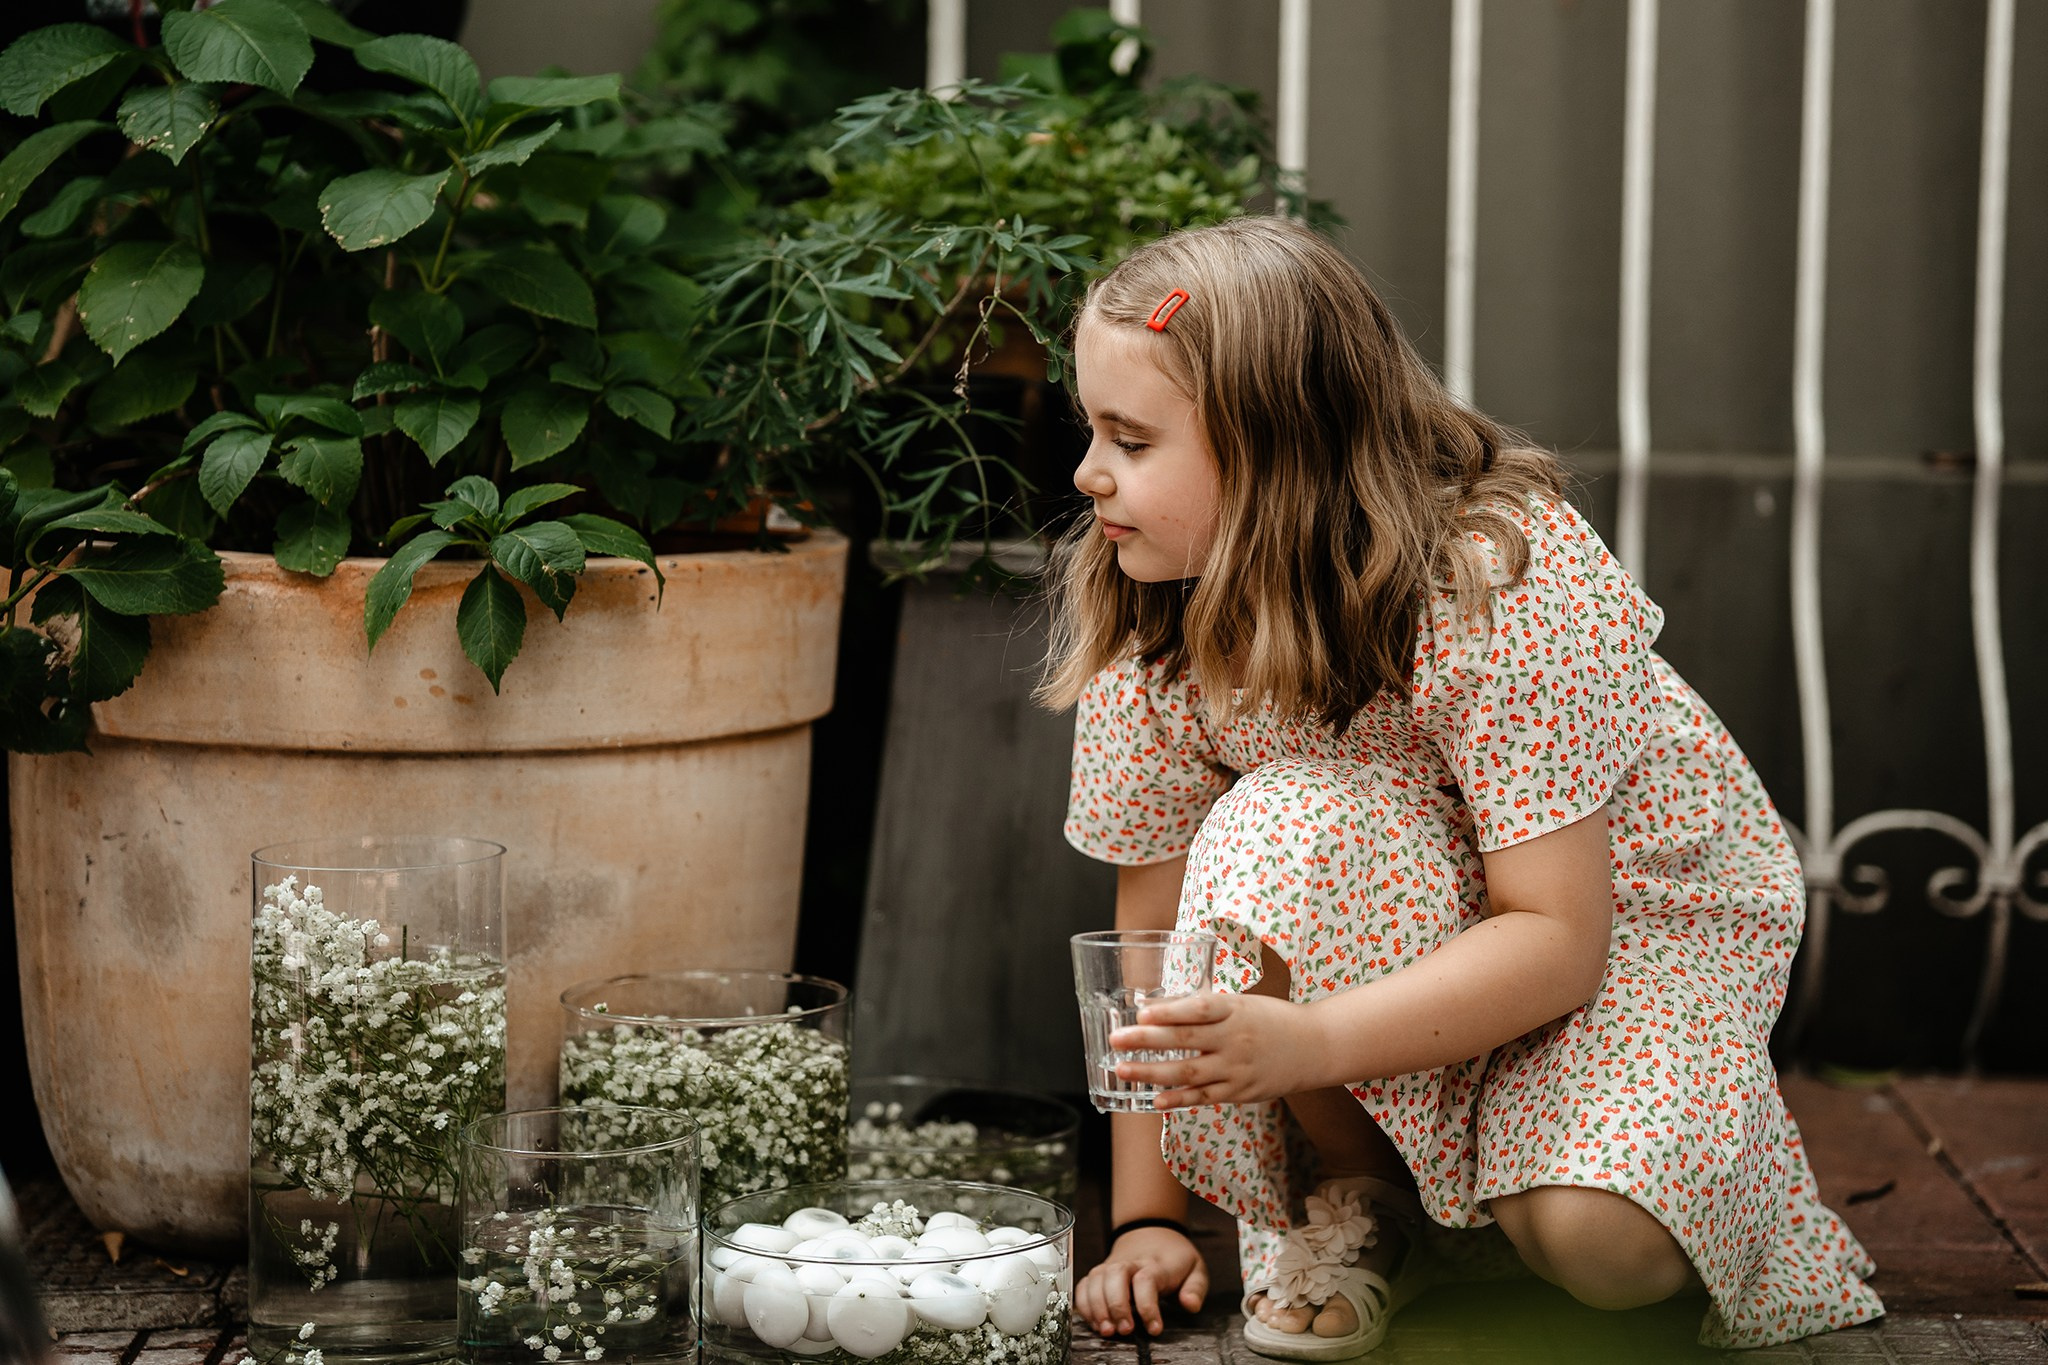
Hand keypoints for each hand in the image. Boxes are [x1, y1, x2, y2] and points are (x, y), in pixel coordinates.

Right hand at [1075, 1226, 1209, 1335]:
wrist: (1152, 1231)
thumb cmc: (1174, 1257)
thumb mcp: (1196, 1269)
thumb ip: (1195, 1289)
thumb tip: (1190, 1304)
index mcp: (1157, 1264)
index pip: (1147, 1280)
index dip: (1148, 1306)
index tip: (1154, 1329)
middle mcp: (1131, 1262)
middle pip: (1116, 1275)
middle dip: (1117, 1305)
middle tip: (1125, 1330)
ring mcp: (1112, 1265)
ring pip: (1096, 1279)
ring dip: (1097, 1307)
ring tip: (1107, 1330)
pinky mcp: (1100, 1272)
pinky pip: (1084, 1285)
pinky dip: (1084, 1304)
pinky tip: (1095, 1322)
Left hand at [1110, 991, 1319, 1107]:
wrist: (1313, 1047)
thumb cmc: (1270, 1019)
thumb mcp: (1239, 1004)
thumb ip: (1201, 1007)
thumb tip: (1154, 1009)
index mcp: (1234, 1010)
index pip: (1199, 1009)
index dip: (1170, 1011)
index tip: (1141, 1012)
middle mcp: (1234, 1039)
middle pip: (1185, 1039)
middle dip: (1146, 1040)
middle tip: (1116, 1039)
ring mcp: (1237, 1068)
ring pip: (1189, 1072)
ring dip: (1152, 1073)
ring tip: (1123, 1070)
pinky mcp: (1240, 1092)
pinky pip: (1204, 1097)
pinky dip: (1178, 1099)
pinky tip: (1155, 1100)